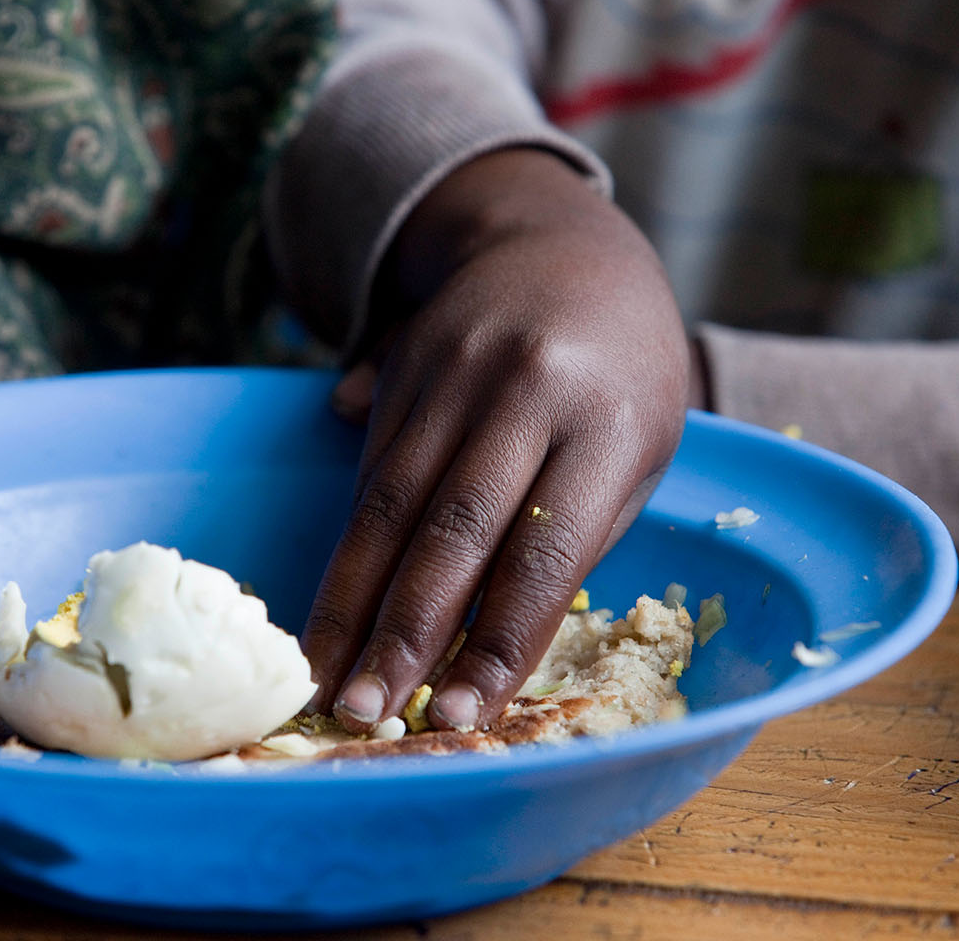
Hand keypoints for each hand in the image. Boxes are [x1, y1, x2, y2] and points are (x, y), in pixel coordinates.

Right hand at [303, 149, 688, 732]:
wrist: (562, 246)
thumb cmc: (623, 377)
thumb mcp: (635, 455)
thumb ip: (567, 542)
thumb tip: (473, 643)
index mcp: (606, 421)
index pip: (543, 551)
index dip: (496, 639)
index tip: (462, 711)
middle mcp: (523, 389)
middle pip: (449, 528)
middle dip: (402, 631)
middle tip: (363, 711)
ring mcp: (452, 371)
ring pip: (388, 502)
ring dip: (352, 600)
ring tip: (323, 676)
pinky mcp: (401, 367)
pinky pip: (371, 468)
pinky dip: (350, 547)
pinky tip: (328, 610)